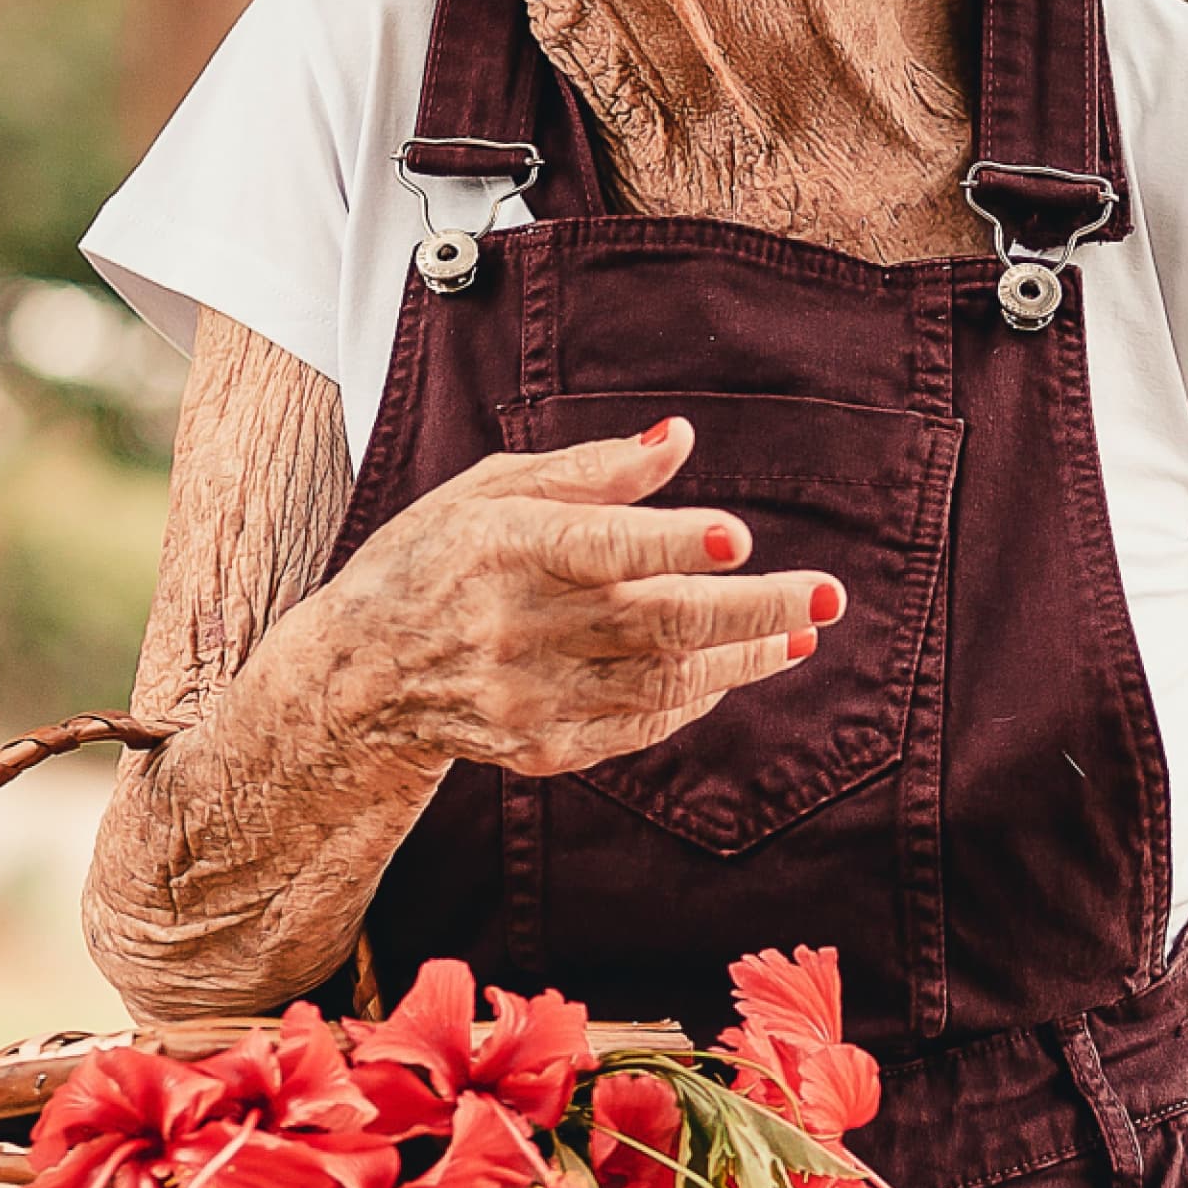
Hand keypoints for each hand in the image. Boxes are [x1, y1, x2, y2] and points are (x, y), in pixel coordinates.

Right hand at [315, 416, 841, 781]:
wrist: (359, 676)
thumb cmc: (434, 558)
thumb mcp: (492, 490)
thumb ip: (591, 470)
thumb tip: (680, 441)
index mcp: (504, 548)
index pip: (597, 547)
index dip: (668, 544)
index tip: (736, 536)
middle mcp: (517, 628)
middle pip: (653, 623)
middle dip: (752, 609)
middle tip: (828, 594)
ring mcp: (531, 696)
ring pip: (663, 681)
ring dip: (743, 656)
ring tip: (802, 629)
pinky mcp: (542, 746)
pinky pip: (640, 725)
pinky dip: (694, 694)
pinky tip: (734, 665)